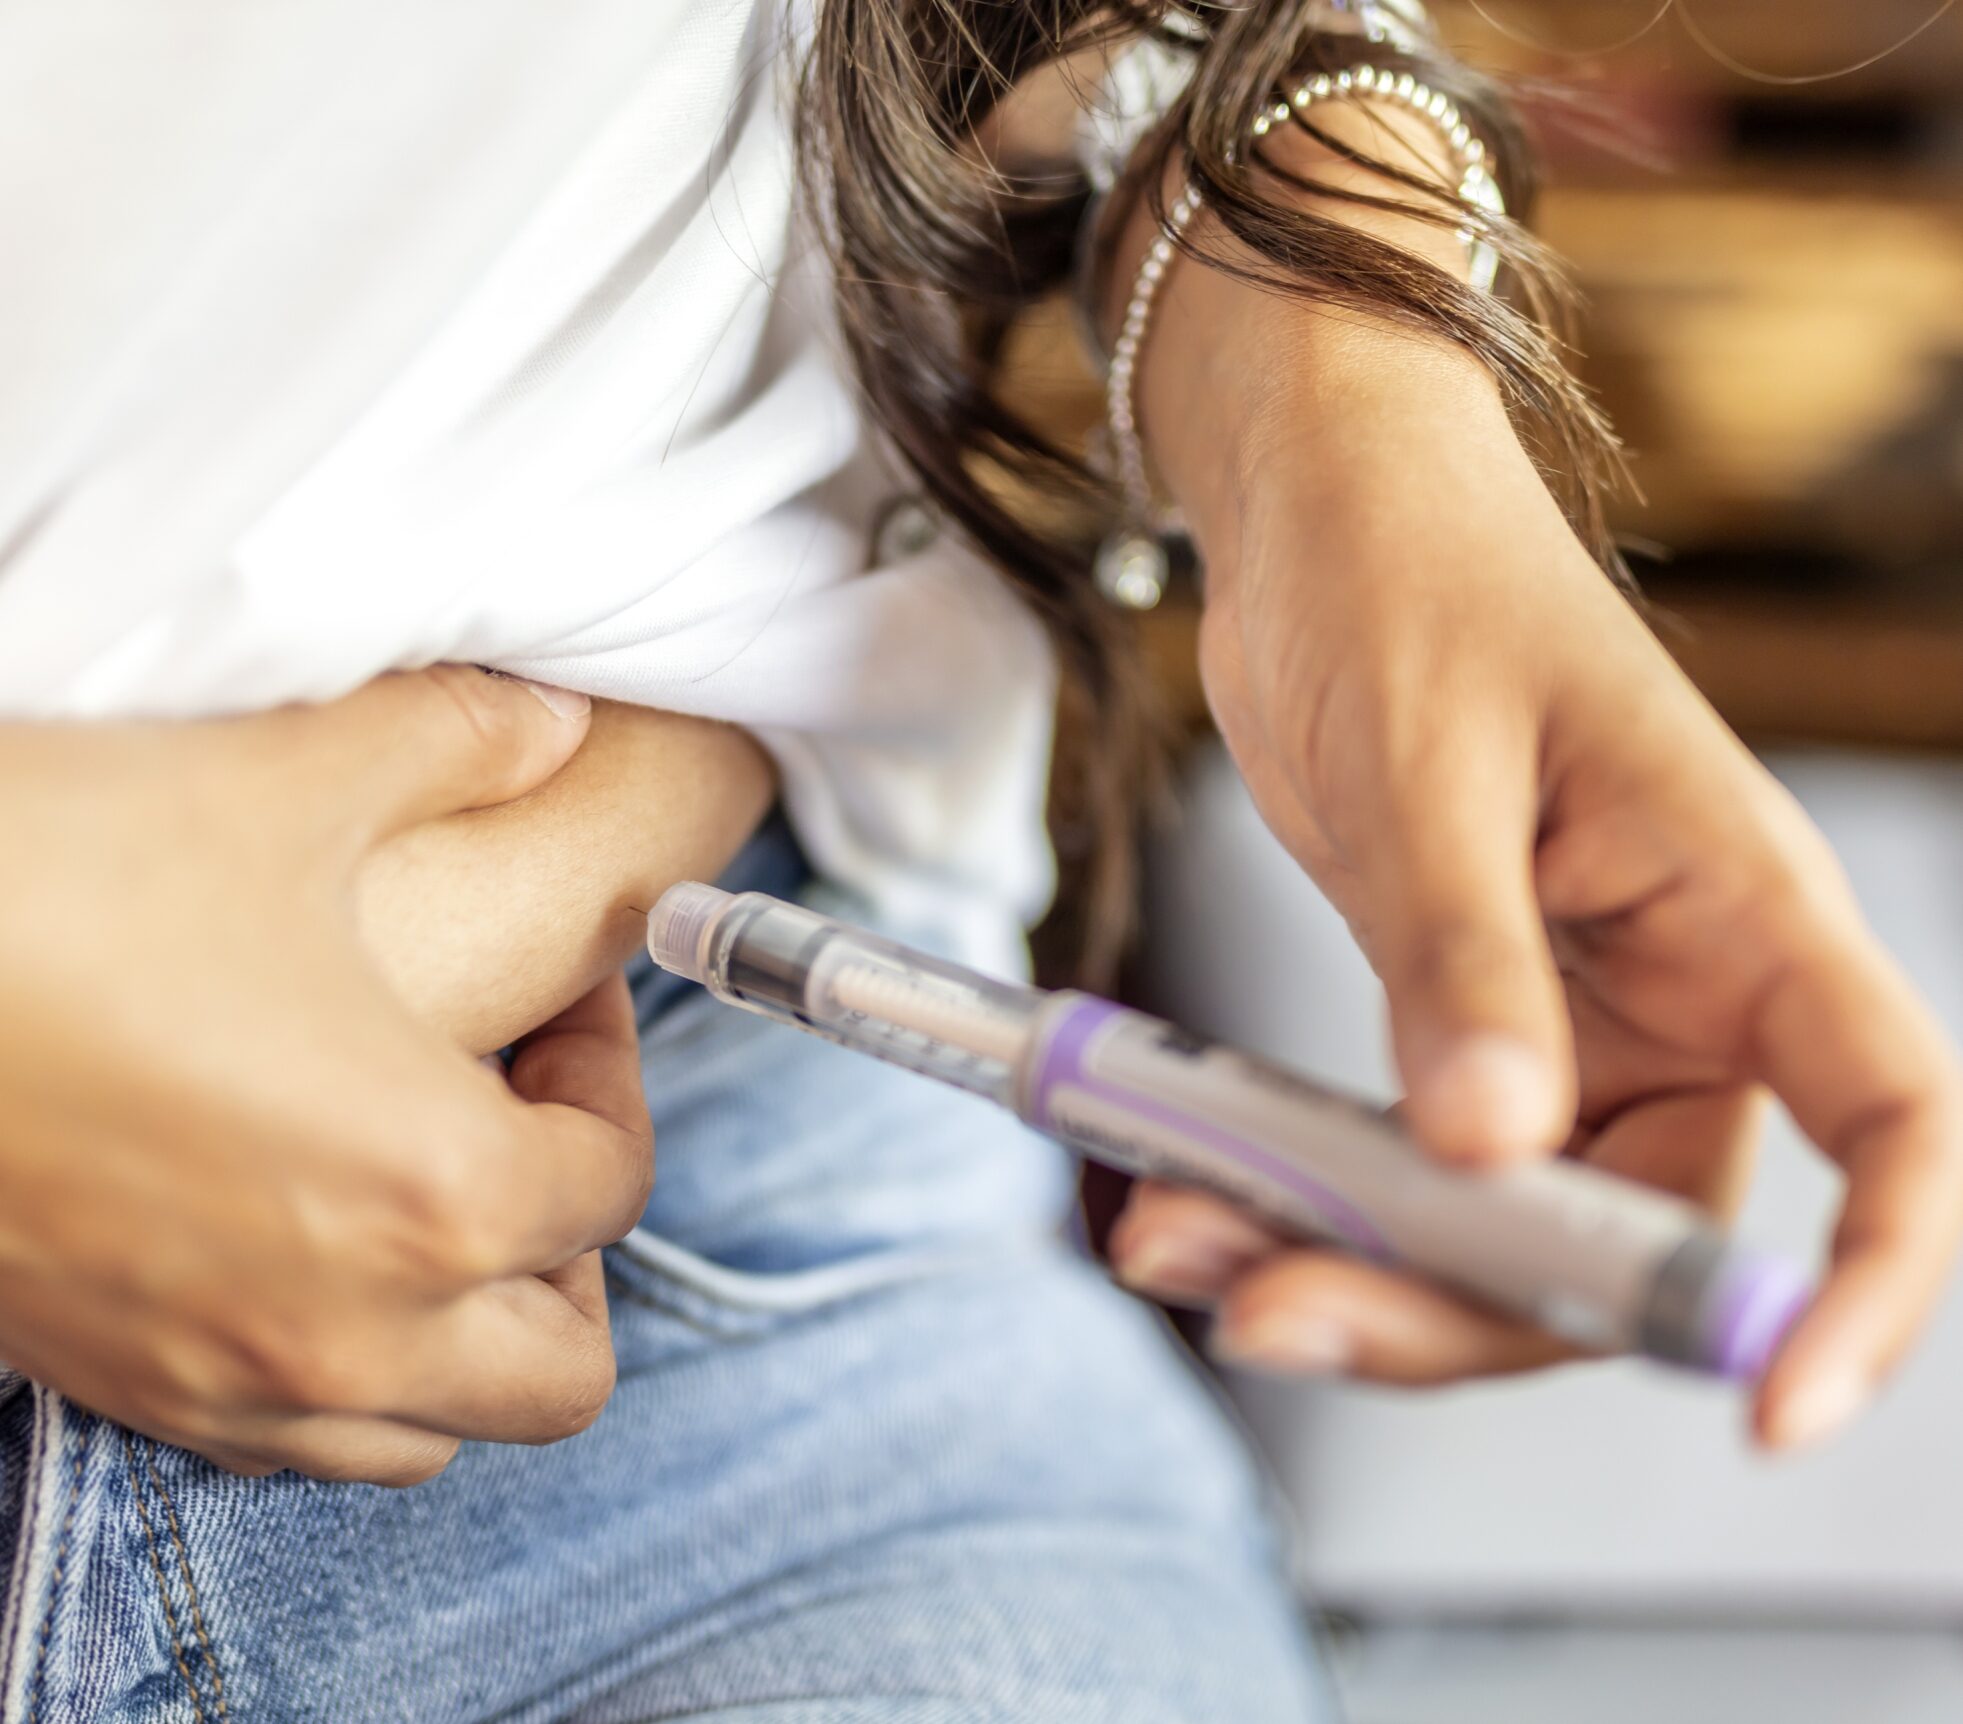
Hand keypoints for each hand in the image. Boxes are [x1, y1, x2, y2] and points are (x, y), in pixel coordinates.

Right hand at [0, 669, 652, 1482]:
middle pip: (559, 1372)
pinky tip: (296, 1230)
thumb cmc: (47, 885)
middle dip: (575, 1250)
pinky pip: (286, 1439)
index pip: (613, 1186)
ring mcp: (222, 1382)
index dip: (611, 1073)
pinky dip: (339, 1364)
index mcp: (434, 1194)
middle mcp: (347, 1331)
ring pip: (427, 1432)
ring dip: (469, 1327)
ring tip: (423, 1179)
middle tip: (524, 1115)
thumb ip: (459, 743)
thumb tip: (552, 719)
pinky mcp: (115, 1385)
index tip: (562, 999)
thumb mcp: (283, 780)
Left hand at [1110, 274, 1962, 1448]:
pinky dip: (1302, 1203)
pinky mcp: (1461, 1027)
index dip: (1865, 1289)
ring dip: (1345, 1269)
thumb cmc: (1407, 581)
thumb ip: (1461, 958)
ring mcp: (1567, 1024)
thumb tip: (1490, 1149)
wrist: (1320, 519)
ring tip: (1173, 1242)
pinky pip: (1408, 1171)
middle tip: (1266, 1307)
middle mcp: (1678, 993)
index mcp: (1740, 912)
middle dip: (1455, 1308)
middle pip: (1628, 1241)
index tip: (1769, 1416)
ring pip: (1497, 1232)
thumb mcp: (1425, 768)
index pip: (1892, 1125)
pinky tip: (1183, 1197)